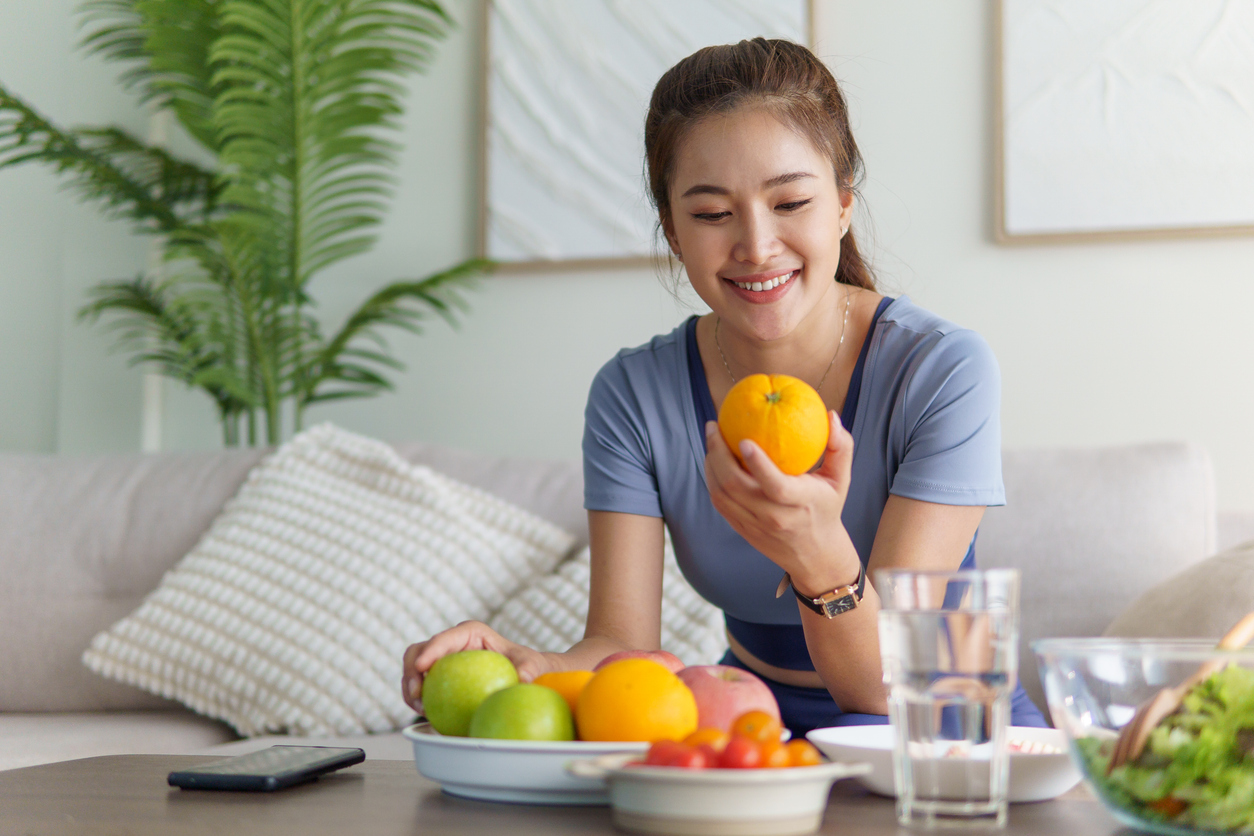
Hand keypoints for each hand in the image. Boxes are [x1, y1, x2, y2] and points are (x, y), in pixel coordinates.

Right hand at [400, 620, 550, 713]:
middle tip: (415, 695)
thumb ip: (529, 669)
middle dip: (410, 670)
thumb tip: (523, 679)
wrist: (524, 675)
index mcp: (470, 632)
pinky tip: (423, 713)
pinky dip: (416, 698)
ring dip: (409, 687)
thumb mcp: (532, 664)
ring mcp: (442, 660)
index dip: (429, 651)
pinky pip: (420, 685)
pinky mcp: (439, 676)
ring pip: (413, 668)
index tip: (422, 667)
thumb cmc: (527, 664)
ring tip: (418, 708)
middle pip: (419, 651)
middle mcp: (452, 643)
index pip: (444, 638)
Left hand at [703, 410, 857, 590]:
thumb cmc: (827, 507)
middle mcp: (774, 517)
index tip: (743, 440)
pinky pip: (719, 503)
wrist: (814, 554)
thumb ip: (840, 447)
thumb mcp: (840, 480)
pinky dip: (712, 479)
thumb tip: (831, 416)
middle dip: (718, 453)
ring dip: (710, 464)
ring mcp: (755, 525)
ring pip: (721, 494)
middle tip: (714, 426)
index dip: (758, 464)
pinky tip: (713, 458)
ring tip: (711, 437)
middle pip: (736, 486)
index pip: (776, 486)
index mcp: (801, 503)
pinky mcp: (741, 529)